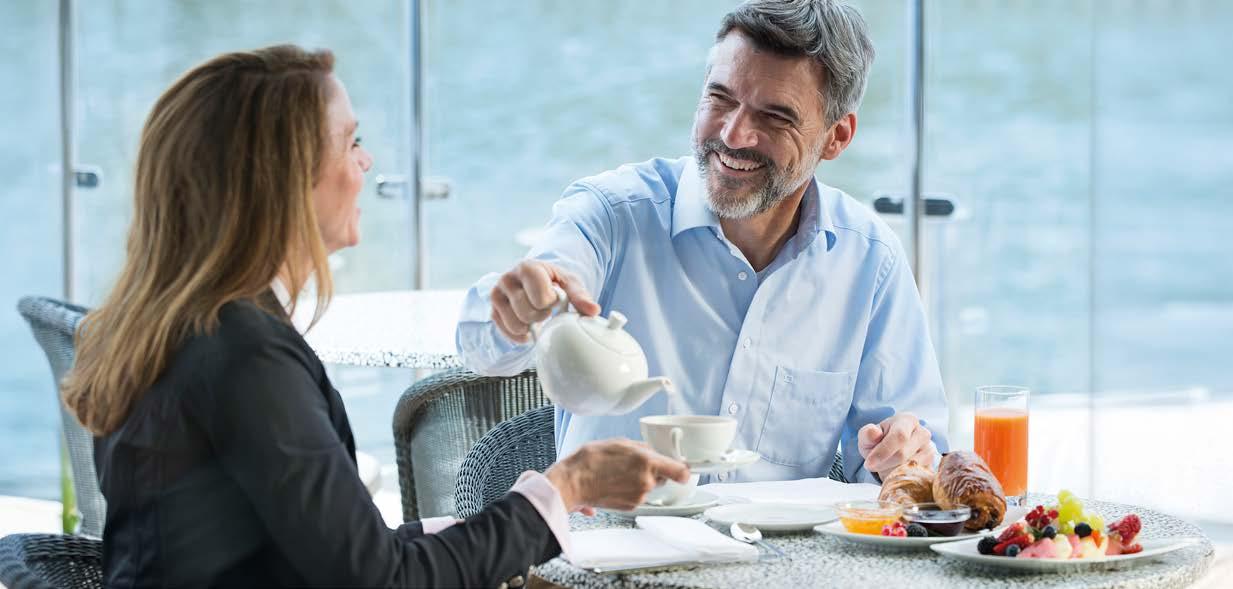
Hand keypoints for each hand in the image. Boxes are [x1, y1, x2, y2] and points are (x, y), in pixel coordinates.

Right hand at [490, 260, 599, 343]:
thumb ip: (581, 296)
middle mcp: (507, 279)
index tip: (554, 298)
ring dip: (531, 327)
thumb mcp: (570, 283)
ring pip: (516, 325)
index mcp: (527, 267)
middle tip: (546, 310)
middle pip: (526, 313)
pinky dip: (521, 335)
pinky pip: (507, 333)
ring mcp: (496, 295)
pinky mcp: (493, 311)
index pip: (540, 297)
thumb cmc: (553, 281)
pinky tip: (528, 326)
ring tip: (536, 316)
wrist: (535, 280)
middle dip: (541, 316)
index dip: (551, 303)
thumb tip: (593, 311)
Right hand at [545, 439, 689, 512]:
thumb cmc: (590, 461)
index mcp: (647, 463)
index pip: (680, 471)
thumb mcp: (619, 443)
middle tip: (635, 463)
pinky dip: (631, 489)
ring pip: (649, 486)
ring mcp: (639, 496)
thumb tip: (652, 452)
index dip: (685, 469)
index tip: (685, 467)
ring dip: (641, 480)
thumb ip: (641, 448)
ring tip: (620, 472)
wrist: (572, 483)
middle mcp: (646, 482)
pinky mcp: (630, 506)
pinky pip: (638, 495)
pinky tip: (615, 482)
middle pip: (663, 477)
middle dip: (654, 470)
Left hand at [857, 412, 936, 479]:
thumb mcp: (867, 437)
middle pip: (903, 454)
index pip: (899, 436)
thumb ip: (867, 434)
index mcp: (907, 420)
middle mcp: (923, 433)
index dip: (883, 452)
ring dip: (891, 472)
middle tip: (873, 465)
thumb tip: (873, 432)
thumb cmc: (879, 441)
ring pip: (908, 468)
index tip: (869, 463)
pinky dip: (901, 478)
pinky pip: (915, 477)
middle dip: (883, 463)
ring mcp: (929, 450)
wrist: (891, 451)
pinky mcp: (932, 466)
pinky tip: (894, 472)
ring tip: (885, 465)